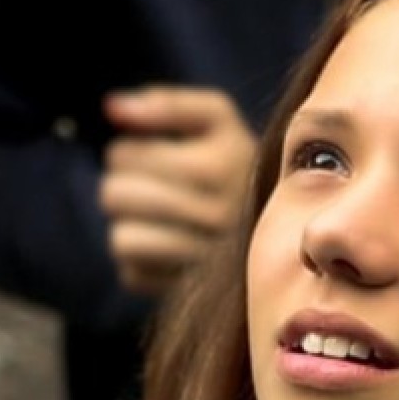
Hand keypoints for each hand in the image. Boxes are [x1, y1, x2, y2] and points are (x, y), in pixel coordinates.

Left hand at [100, 85, 256, 296]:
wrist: (286, 233)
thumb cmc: (237, 168)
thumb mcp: (217, 120)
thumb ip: (167, 105)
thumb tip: (111, 108)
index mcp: (219, 165)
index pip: (123, 156)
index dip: (127, 153)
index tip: (153, 160)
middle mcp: (218, 216)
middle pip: (115, 196)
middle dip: (121, 187)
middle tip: (145, 189)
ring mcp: (206, 261)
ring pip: (120, 239)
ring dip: (126, 226)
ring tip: (151, 219)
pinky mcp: (189, 294)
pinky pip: (131, 274)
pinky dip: (139, 262)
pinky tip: (164, 251)